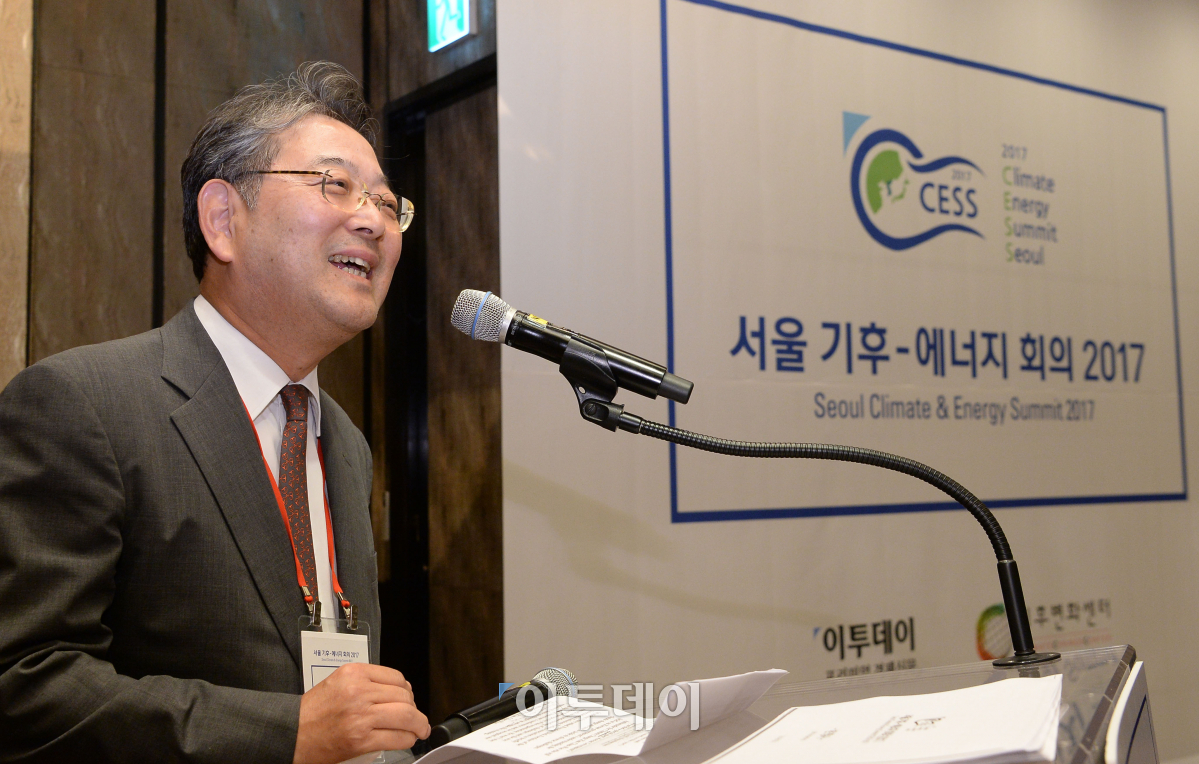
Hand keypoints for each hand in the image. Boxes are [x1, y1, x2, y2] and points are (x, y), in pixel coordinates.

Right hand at [293, 663, 430, 763]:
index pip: (395, 677)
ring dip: (418, 724)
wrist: (291, 734)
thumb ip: (366, 682)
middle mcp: (359, 691)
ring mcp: (361, 716)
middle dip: (414, 709)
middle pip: (404, 696)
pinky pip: (397, 737)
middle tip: (415, 717)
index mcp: (354, 673)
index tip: (408, 699)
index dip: (406, 690)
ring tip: (419, 729)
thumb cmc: (312, 712)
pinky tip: (407, 739)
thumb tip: (397, 692)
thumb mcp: (338, 682)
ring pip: (406, 716)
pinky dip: (407, 739)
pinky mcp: (361, 739)